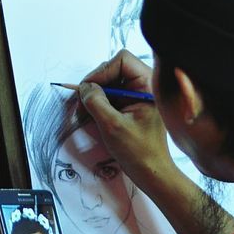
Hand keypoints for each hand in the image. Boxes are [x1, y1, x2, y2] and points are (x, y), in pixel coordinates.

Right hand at [78, 51, 179, 191]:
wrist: (151, 172)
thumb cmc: (138, 151)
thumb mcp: (112, 125)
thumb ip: (96, 101)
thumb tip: (84, 87)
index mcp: (148, 86)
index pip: (122, 60)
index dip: (101, 71)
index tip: (87, 89)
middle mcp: (144, 86)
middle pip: (114, 69)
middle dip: (96, 84)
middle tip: (82, 103)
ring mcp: (138, 95)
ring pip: (110, 82)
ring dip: (95, 95)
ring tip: (84, 111)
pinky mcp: (131, 104)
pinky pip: (111, 94)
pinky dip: (99, 103)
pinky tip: (92, 115)